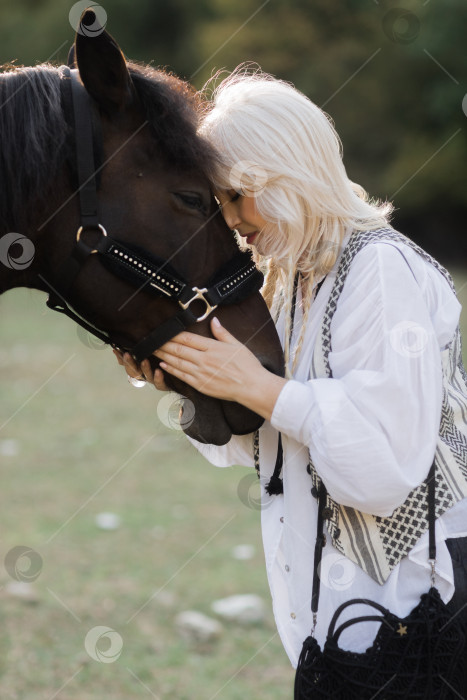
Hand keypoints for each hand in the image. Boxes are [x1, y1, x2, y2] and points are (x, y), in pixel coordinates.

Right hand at [112, 349, 168, 390]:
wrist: (177, 367)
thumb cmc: (160, 358)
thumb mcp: (146, 351)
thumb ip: (133, 348)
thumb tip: (116, 347)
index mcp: (139, 366)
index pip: (127, 363)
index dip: (122, 357)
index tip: (118, 349)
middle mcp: (145, 373)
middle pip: (134, 371)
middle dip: (130, 363)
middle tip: (128, 354)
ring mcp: (153, 379)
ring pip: (146, 376)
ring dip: (144, 368)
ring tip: (144, 360)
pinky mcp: (163, 384)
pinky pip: (159, 384)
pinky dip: (158, 378)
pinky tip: (158, 371)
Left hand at [154, 317, 286, 418]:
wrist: (251, 387)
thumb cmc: (247, 365)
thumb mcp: (237, 345)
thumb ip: (222, 333)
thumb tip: (213, 321)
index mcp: (212, 348)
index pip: (187, 338)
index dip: (173, 335)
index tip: (164, 332)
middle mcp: (204, 359)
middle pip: (178, 350)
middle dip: (163, 344)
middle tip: (151, 340)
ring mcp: (201, 373)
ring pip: (177, 362)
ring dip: (164, 356)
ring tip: (154, 351)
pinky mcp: (200, 385)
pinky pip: (182, 376)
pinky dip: (171, 369)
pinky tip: (164, 365)